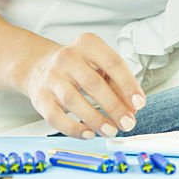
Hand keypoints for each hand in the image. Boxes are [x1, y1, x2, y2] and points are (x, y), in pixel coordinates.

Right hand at [21, 32, 145, 137]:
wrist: (39, 66)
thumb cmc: (77, 66)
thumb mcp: (98, 64)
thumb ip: (117, 83)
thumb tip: (132, 108)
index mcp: (88, 44)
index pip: (112, 63)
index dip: (128, 84)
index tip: (139, 103)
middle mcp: (67, 58)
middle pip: (93, 83)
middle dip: (114, 106)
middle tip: (128, 123)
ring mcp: (51, 77)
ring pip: (74, 100)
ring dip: (96, 119)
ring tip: (111, 131)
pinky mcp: (40, 97)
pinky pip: (56, 117)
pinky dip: (74, 128)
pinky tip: (89, 134)